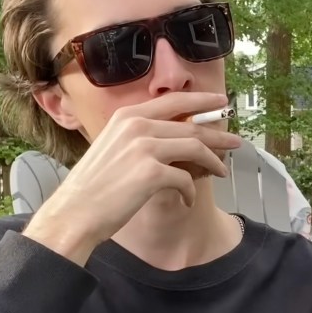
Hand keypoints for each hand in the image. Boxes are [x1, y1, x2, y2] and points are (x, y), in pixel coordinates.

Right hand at [22, 92, 241, 264]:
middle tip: (236, 142)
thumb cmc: (94, 186)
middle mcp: (137, 126)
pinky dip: (190, 191)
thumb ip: (140, 137)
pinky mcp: (151, 173)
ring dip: (214, 161)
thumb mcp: (114, 148)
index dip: (202, 101)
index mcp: (127, 116)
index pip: (173, 100)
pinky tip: (187, 200)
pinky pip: (185, 179)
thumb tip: (174, 139)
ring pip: (195, 148)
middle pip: (191, 126)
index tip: (221, 104)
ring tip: (222, 171)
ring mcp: (144, 148)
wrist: (75, 212)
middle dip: (218, 134)